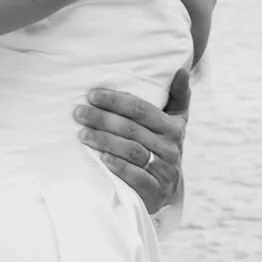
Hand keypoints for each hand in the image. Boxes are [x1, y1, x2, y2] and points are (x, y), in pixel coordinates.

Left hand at [73, 65, 189, 214]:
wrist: (166, 190)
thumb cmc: (162, 148)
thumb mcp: (174, 123)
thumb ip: (177, 96)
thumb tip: (181, 69)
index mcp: (174, 127)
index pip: (142, 109)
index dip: (116, 101)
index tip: (92, 95)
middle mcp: (171, 148)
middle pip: (132, 129)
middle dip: (103, 119)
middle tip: (79, 113)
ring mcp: (164, 171)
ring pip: (132, 151)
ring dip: (104, 141)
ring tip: (82, 134)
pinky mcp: (155, 192)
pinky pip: (136, 177)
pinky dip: (118, 166)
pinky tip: (101, 158)